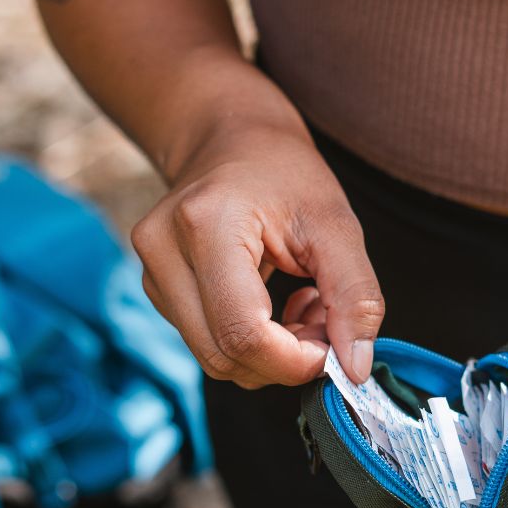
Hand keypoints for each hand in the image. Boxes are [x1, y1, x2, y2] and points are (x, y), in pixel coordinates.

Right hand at [131, 78, 383, 387]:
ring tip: (305, 304)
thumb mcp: (336, 226)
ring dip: (272, 353)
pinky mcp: (157, 289)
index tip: (335, 348)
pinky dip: (252, 342)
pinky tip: (275, 303)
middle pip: (224, 356)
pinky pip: (209, 344)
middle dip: (286, 359)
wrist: (232, 138)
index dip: (294, 360)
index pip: (243, 332)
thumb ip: (355, 297)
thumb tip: (355, 368)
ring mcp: (152, 273)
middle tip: (327, 321)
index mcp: (206, 224)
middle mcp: (163, 251)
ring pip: (216, 359)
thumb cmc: (286, 173)